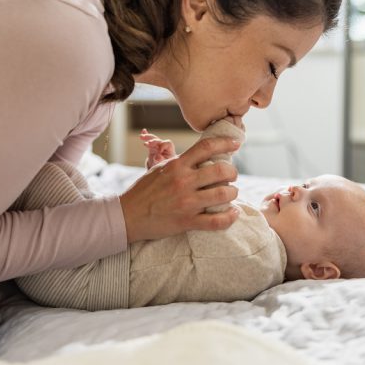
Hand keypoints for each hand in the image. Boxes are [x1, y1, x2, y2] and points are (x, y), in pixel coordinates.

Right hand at [119, 136, 241, 242]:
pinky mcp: (187, 221)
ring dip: (232, 193)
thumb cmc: (144, 191)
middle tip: (231, 176)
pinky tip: (233, 213)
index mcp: (177, 166)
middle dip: (232, 172)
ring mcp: (186, 202)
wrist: (128, 215)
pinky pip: (216, 221)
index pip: (206, 147)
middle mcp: (184, 181)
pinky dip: (229, 217)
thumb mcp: (160, 169)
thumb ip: (179, 162)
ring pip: (223, 194)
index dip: (225, 143)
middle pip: (221, 170)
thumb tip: (199, 154)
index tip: (235, 144)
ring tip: (230, 194)